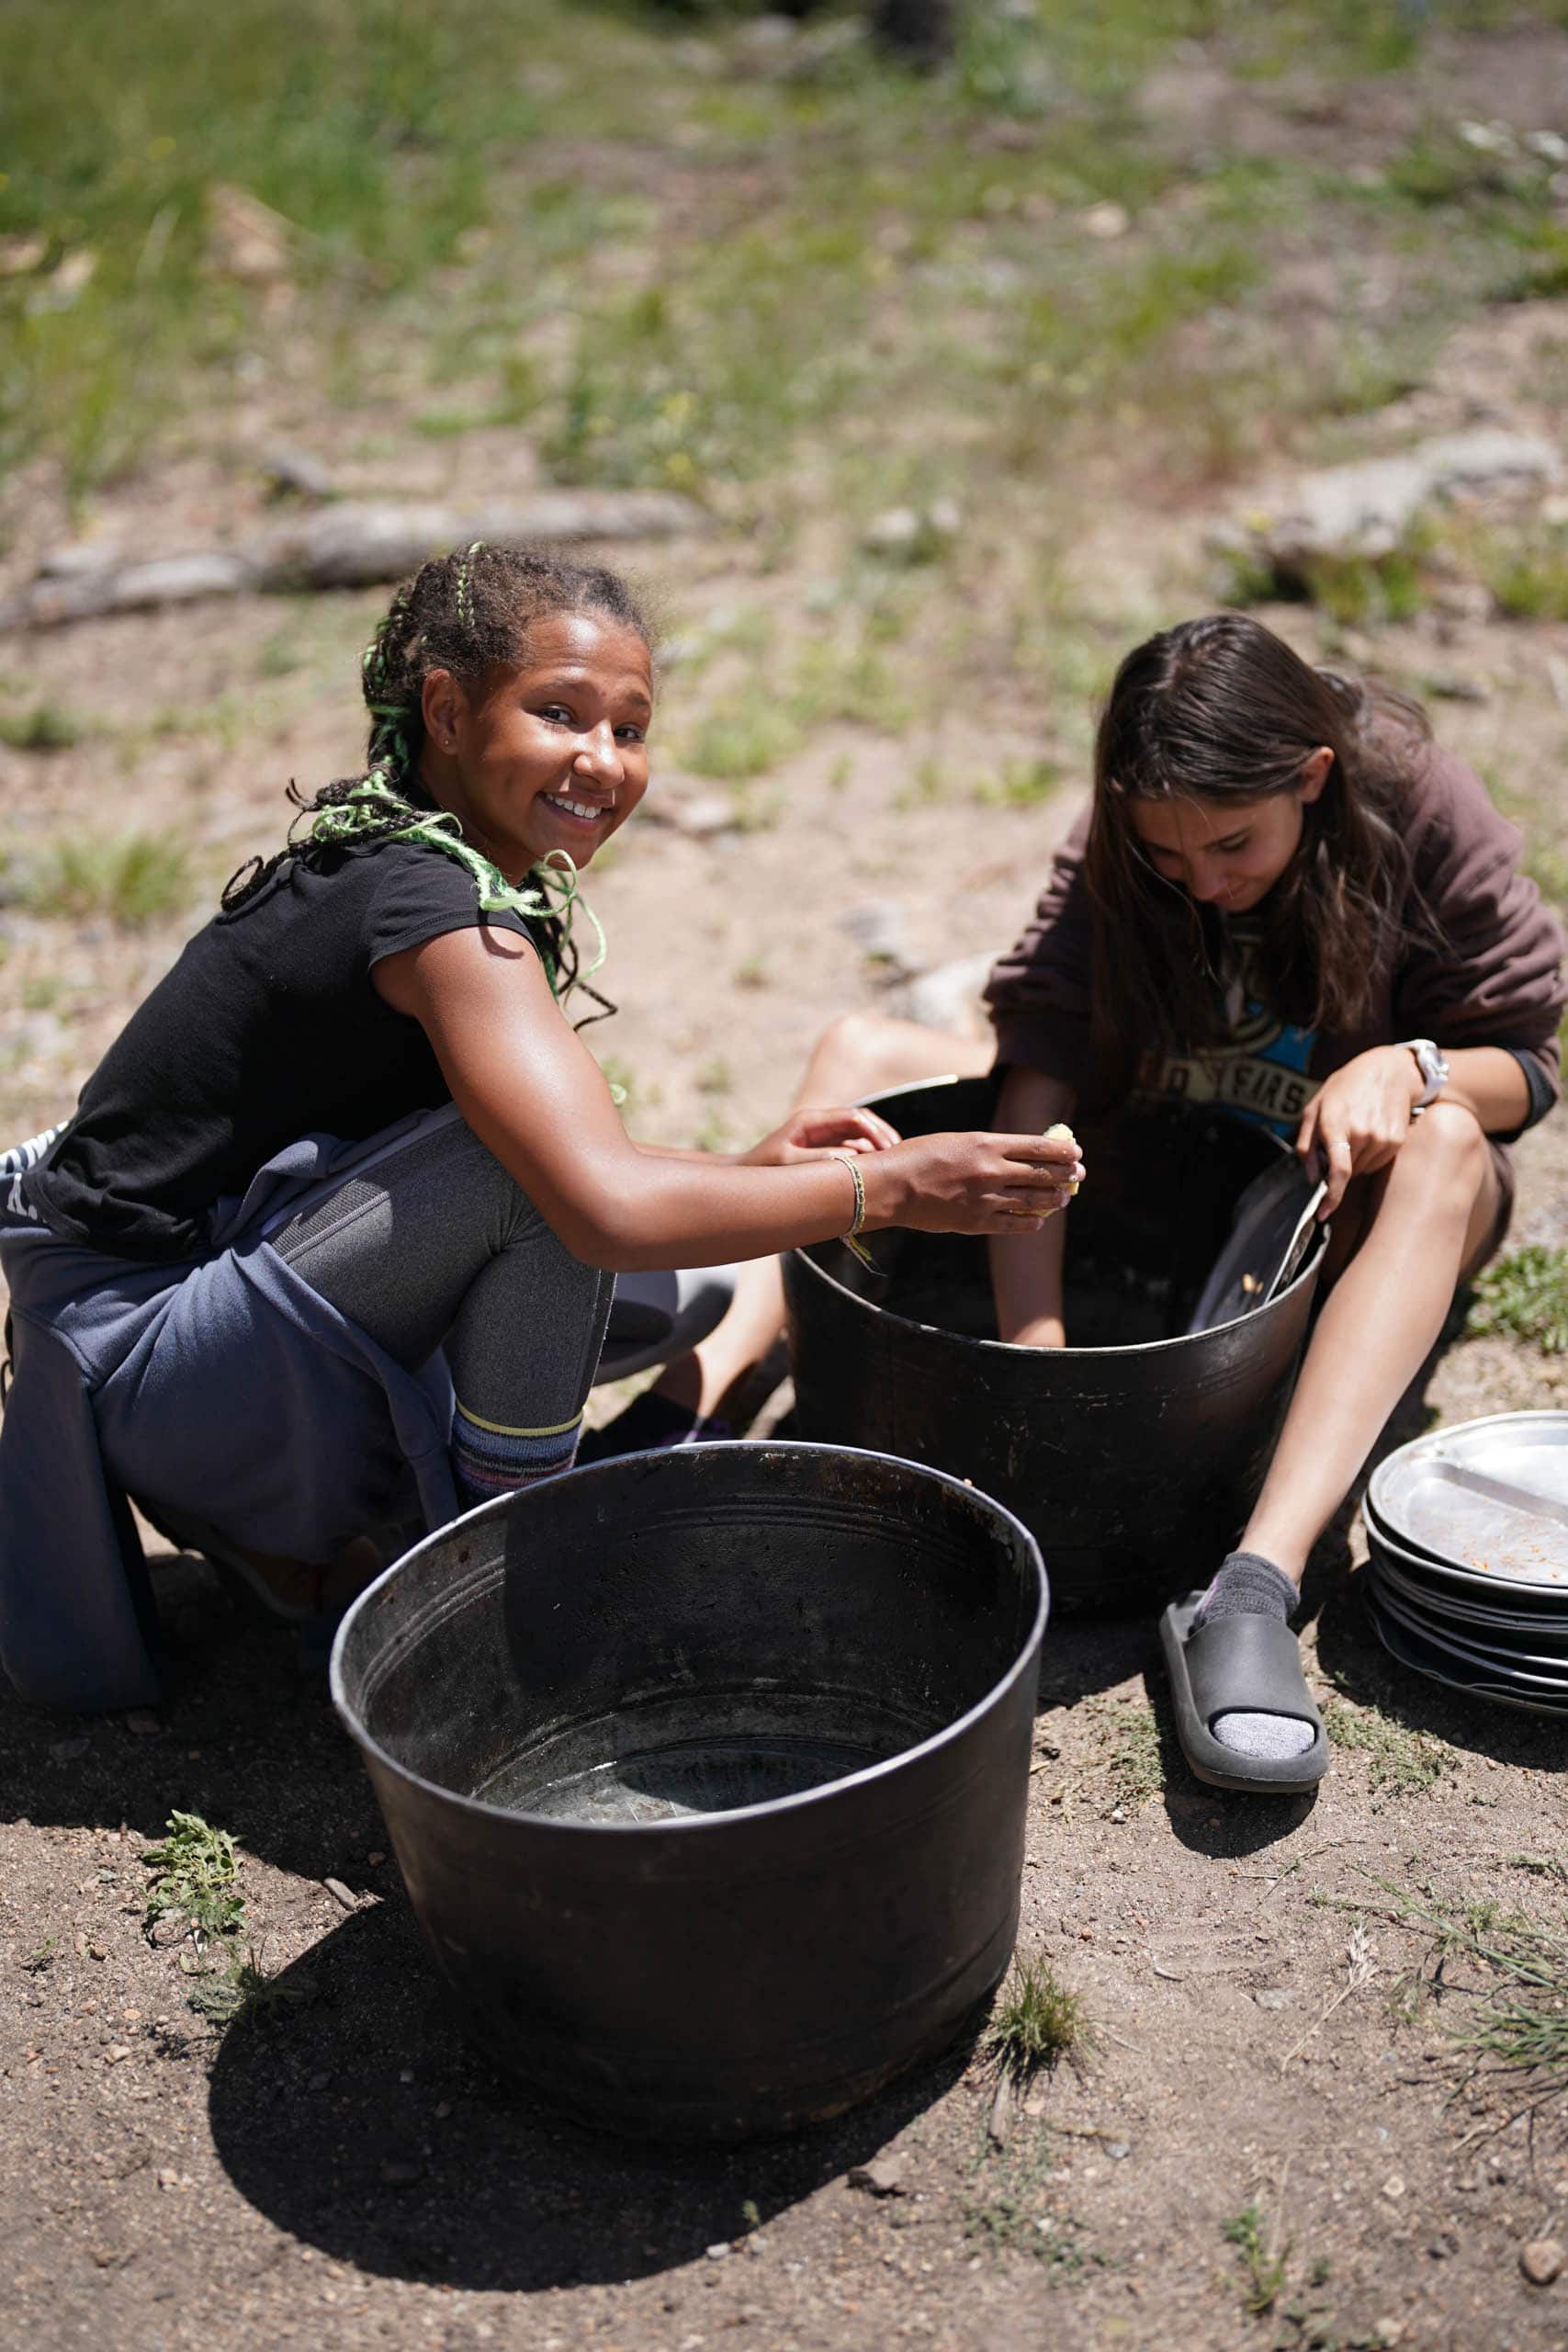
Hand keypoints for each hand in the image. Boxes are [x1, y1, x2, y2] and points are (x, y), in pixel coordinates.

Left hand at [742, 1103, 901, 1166]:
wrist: (746, 1174)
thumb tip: (851, 1156)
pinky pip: (853, 1145)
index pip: (854, 1116)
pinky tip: (878, 1169)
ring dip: (878, 1144)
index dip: (875, 1130)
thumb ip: (819, 1158)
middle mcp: (820, 1123)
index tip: (888, 1149)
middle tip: (898, 1154)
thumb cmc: (763, 1168)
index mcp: (812, 1121)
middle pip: (862, 1120)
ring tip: (894, 1162)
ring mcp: (824, 1134)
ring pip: (860, 1133)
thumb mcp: (788, 1163)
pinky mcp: (825, 1147)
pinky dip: (868, 1154)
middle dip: (882, 1134)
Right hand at [864, 1128, 1084, 1236]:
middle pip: (1041, 1173)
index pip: (1037, 1146)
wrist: (891, 1187)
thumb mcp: (956, 1141)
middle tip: (1079, 1175)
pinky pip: (1014, 1224)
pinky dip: (1031, 1221)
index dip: (1062, 1151)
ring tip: (1064, 1198)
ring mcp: (985, 1198)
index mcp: (986, 1143)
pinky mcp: (976, 1222)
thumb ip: (987, 1148)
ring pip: (1033, 1200)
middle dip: (1066, 1174)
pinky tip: (1038, 1220)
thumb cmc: (918, 1158)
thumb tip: (1016, 1155)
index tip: (1077, 1152)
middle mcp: (991, 1170)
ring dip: (1054, 1199)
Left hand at [1296, 1046, 1424, 1213]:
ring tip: (1355, 1130)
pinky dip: (1369, 1155)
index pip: (1337, 1171)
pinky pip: (1377, 1163)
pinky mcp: (1397, 1141)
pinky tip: (1369, 1132)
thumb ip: (1307, 1145)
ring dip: (1354, 1160)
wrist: (1389, 1070)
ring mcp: (1382, 1137)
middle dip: (1338, 1165)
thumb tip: (1312, 1179)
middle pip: (1346, 1172)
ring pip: (1362, 1170)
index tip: (1323, 1215)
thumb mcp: (1315, 1108)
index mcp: (1335, 1123)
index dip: (1331, 1198)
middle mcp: (1361, 1132)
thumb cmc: (1345, 1088)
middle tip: (1338, 1139)